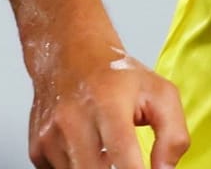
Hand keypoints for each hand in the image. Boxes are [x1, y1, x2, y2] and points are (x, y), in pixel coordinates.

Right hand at [29, 44, 189, 168]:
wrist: (69, 53)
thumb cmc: (116, 75)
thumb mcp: (161, 93)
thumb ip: (173, 136)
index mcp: (108, 104)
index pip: (123, 159)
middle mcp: (73, 119)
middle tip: (127, 164)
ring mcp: (50, 135)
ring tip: (107, 153)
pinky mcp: (37, 148)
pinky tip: (87, 153)